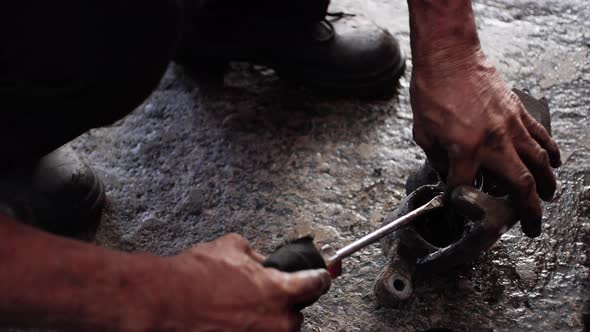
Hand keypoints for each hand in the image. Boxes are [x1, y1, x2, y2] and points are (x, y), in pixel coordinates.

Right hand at [145, 234, 330, 331]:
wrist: (164, 301)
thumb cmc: (195, 276)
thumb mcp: (232, 248)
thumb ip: (257, 256)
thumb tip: (262, 261)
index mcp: (280, 291)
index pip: (317, 284)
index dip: (318, 277)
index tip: (322, 276)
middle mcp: (277, 321)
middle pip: (297, 312)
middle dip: (283, 303)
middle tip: (260, 295)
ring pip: (278, 329)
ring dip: (267, 319)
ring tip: (239, 309)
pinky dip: (250, 328)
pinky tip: (233, 320)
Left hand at [410, 49, 560, 237]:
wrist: (449, 58)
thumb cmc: (432, 92)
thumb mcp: (423, 132)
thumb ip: (438, 159)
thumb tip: (449, 175)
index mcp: (464, 150)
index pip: (465, 187)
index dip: (459, 201)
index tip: (458, 205)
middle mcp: (492, 142)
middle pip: (519, 185)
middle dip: (528, 210)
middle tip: (532, 226)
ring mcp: (510, 126)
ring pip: (538, 163)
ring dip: (546, 185)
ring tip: (547, 198)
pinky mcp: (518, 112)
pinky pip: (541, 136)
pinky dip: (550, 152)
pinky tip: (554, 162)